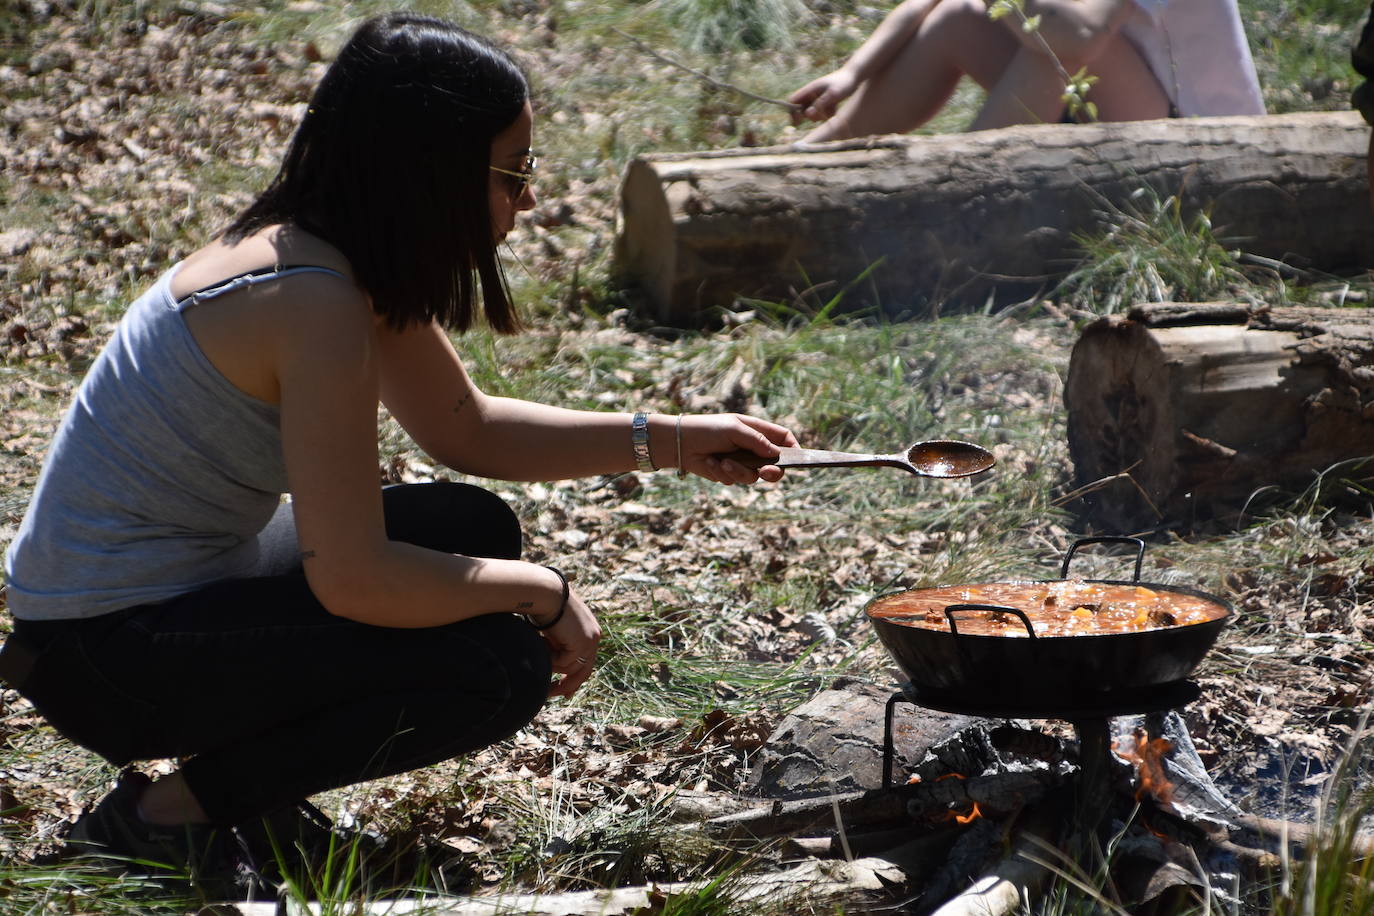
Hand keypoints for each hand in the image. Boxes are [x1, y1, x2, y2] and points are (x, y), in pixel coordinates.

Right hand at [539, 587, 601, 698]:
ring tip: (541, 644)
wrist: (546, 593)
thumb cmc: (544, 606)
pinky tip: (543, 642)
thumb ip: (558, 645)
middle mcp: (594, 636)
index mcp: (589, 631)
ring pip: (569, 667)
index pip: (585, 660)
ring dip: (552, 662)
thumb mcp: (554, 630)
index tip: (565, 691)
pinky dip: (551, 657)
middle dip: (568, 685)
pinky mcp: (582, 644)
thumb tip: (551, 663)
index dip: (575, 677)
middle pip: (584, 670)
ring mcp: (590, 641)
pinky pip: (563, 663)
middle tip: (552, 693)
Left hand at [679, 413, 798, 484]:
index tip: (797, 459)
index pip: (783, 439)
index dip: (793, 448)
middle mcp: (752, 448)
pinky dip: (722, 473)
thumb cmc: (708, 429)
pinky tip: (711, 463)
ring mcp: (742, 462)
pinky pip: (734, 480)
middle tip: (764, 473)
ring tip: (723, 462)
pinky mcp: (729, 473)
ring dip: (738, 471)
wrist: (681, 443)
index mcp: (757, 431)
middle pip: (775, 465)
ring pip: (752, 477)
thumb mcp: (734, 429)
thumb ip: (756, 441)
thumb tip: (776, 454)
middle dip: (771, 472)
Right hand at [788, 70, 858, 124]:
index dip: (793, 111)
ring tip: (830, 110)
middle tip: (820, 116)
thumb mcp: (832, 94)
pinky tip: (834, 109)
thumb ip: (820, 104)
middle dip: (809, 116)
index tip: (799, 120)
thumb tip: (807, 114)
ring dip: (820, 115)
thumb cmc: (843, 83)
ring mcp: (818, 97)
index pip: (793, 101)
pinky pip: (822, 112)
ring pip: (813, 112)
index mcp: (810, 89)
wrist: (855, 75)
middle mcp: (812, 93)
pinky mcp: (826, 101)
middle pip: (801, 109)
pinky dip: (827, 114)